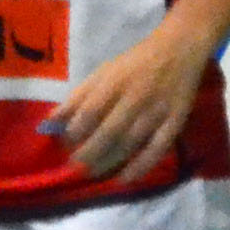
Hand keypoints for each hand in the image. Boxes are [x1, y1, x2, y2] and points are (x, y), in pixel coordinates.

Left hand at [42, 26, 209, 183]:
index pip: (90, 111)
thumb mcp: (103, 73)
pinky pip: (157, 149)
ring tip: (93, 172)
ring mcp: (157, 111)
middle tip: (76, 166)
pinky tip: (125, 179)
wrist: (178, 50)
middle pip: (109, 131)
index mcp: (115, 82)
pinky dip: (141, 166)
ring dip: (109, 162)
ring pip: (130, 143)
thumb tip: (50, 122)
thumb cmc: (134, 63)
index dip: (75, 131)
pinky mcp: (175, 121)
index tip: (65, 144)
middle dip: (89, 152)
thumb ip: (78, 97)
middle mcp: (135, 97)